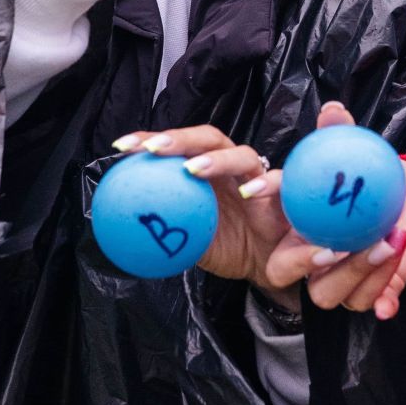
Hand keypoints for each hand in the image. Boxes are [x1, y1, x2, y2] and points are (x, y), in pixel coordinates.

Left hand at [111, 121, 291, 301]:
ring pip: (242, 154)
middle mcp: (230, 166)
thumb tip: (121, 233)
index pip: (177, 146)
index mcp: (205, 170)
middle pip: (208, 139)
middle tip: (153, 149)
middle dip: (180, 138)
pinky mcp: (284, 194)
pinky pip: (278, 183)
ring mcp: (257, 177)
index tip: (121, 146)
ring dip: (217, 159)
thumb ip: (166, 228)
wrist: (266, 266)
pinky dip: (265, 184)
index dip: (150, 140)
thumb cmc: (227, 246)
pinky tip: (247, 193)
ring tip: (194, 169)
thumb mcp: (190, 240)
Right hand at [260, 103, 405, 319]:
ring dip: (360, 275)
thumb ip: (339, 135)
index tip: (325, 247)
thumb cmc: (367, 176)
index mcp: (294, 233)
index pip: (279, 256)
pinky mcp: (367, 291)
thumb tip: (334, 110)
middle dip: (319, 267)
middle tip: (353, 245)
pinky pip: (369, 303)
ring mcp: (336, 280)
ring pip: (332, 296)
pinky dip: (381, 297)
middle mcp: (309, 261)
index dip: (295, 256)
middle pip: (299, 282)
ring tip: (390, 242)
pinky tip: (393, 298)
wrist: (401, 194)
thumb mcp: (355, 155)